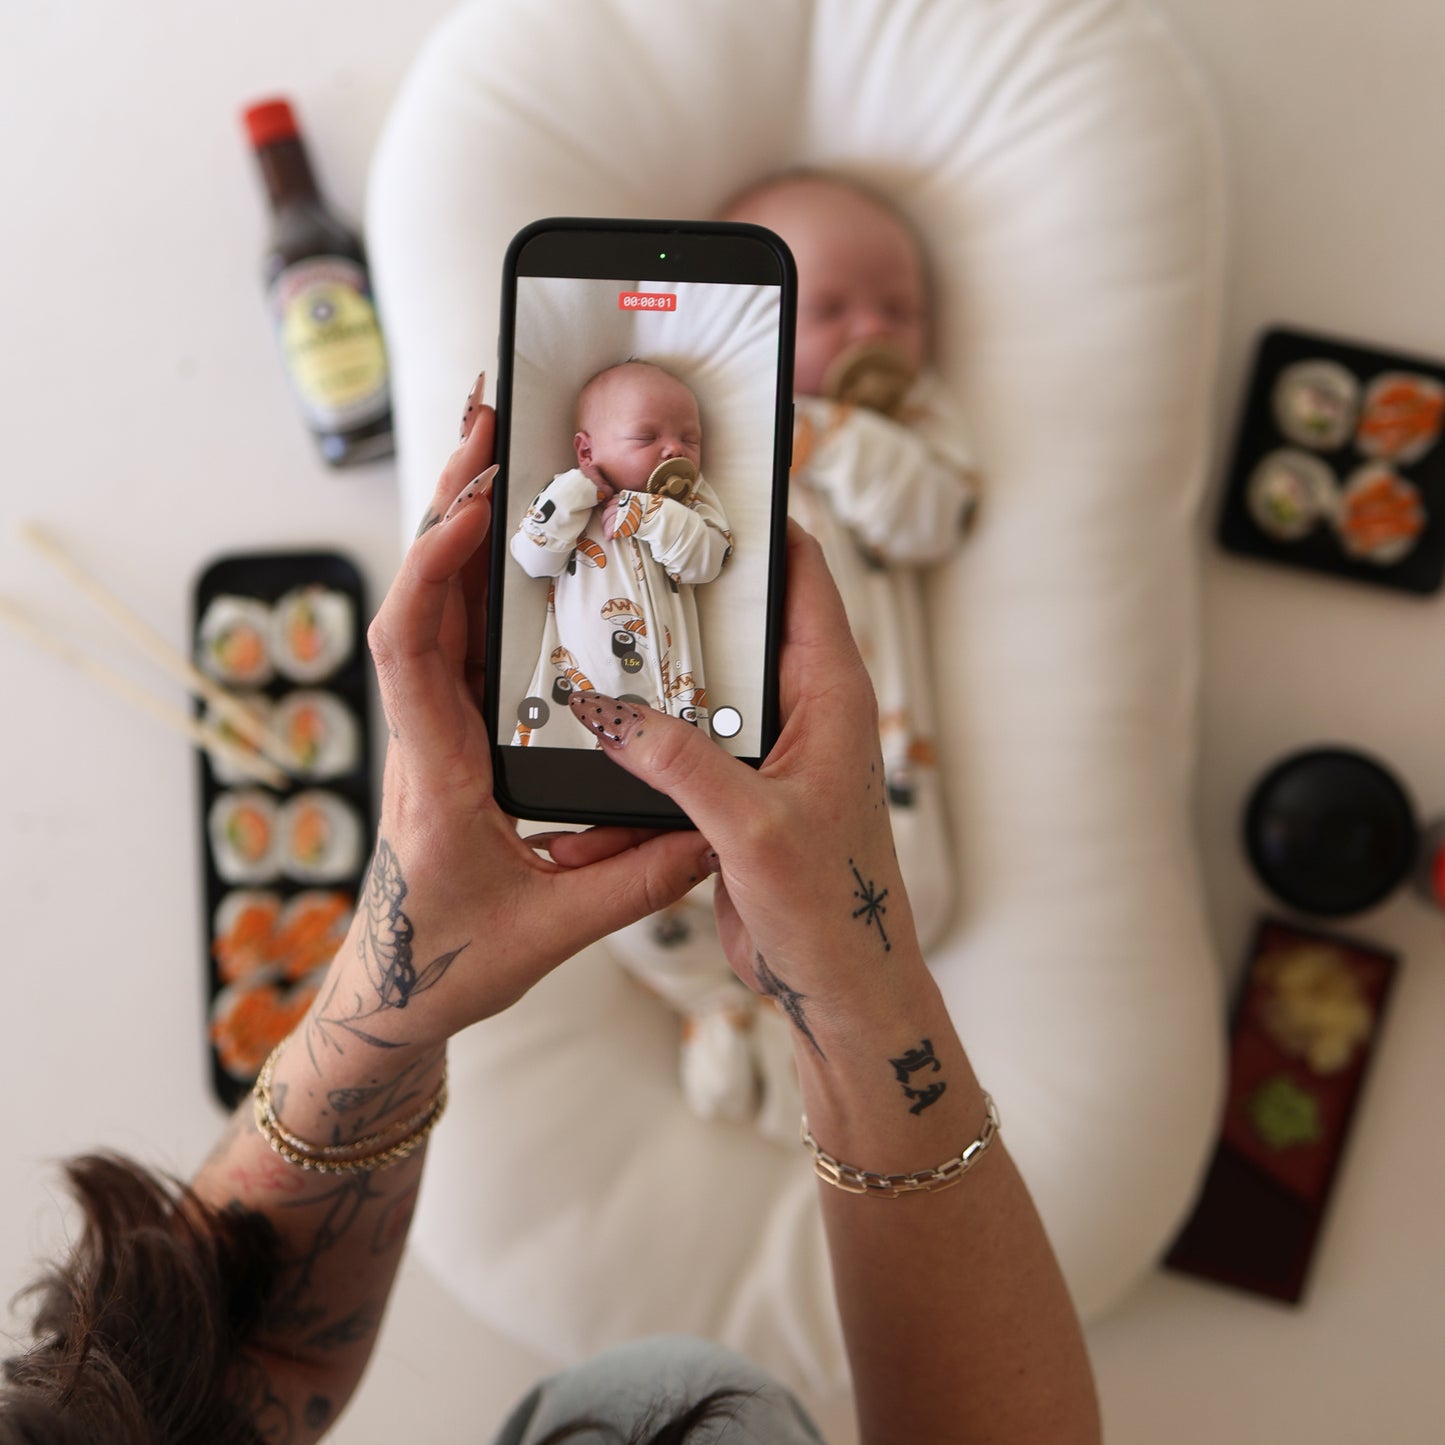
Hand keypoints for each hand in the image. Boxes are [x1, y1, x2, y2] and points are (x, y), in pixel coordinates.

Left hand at [311, 410, 713, 1057]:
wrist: (396, 991)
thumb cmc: (449, 964)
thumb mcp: (549, 933)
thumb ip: (631, 884)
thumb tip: (706, 834)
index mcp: (436, 773)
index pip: (412, 650)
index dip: (434, 569)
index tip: (473, 508)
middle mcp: (425, 736)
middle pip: (419, 599)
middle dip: (451, 503)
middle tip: (491, 426)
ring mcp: (434, 730)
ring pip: (433, 608)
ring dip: (460, 526)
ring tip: (501, 453)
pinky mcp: (452, 732)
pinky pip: (455, 638)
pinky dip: (475, 575)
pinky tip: (509, 541)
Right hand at [551, 523, 919, 1039]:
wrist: (840, 984)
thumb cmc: (830, 907)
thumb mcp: (752, 828)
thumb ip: (680, 763)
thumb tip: (606, 709)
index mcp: (833, 693)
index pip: (802, 575)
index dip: (756, 524)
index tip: (693, 487)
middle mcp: (806, 706)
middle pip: (745, 616)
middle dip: (687, 581)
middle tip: (620, 542)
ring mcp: (772, 744)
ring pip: (711, 673)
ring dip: (661, 655)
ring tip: (596, 615)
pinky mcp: (741, 785)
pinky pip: (691, 732)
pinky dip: (652, 720)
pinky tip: (603, 714)